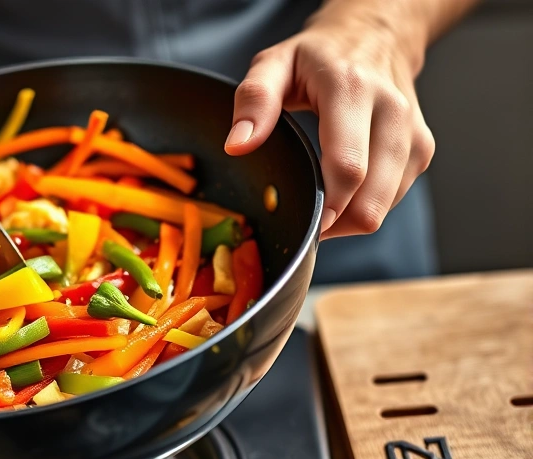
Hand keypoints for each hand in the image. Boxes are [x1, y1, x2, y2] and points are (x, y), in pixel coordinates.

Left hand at [224, 4, 435, 238]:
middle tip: (306, 221)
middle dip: (336, 222)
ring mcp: (412, 133)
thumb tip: (238, 145)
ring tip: (322, 205)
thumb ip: (254, 101)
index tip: (303, 222)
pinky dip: (366, 207)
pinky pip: (394, 199)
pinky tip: (343, 195)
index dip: (326, 208)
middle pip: (371, 198)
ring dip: (350, 219)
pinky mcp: (421, 149)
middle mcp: (391, 112)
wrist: (374, 35)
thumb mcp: (274, 64)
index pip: (347, 167)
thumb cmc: (318, 56)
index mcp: (352, 90)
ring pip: (385, 205)